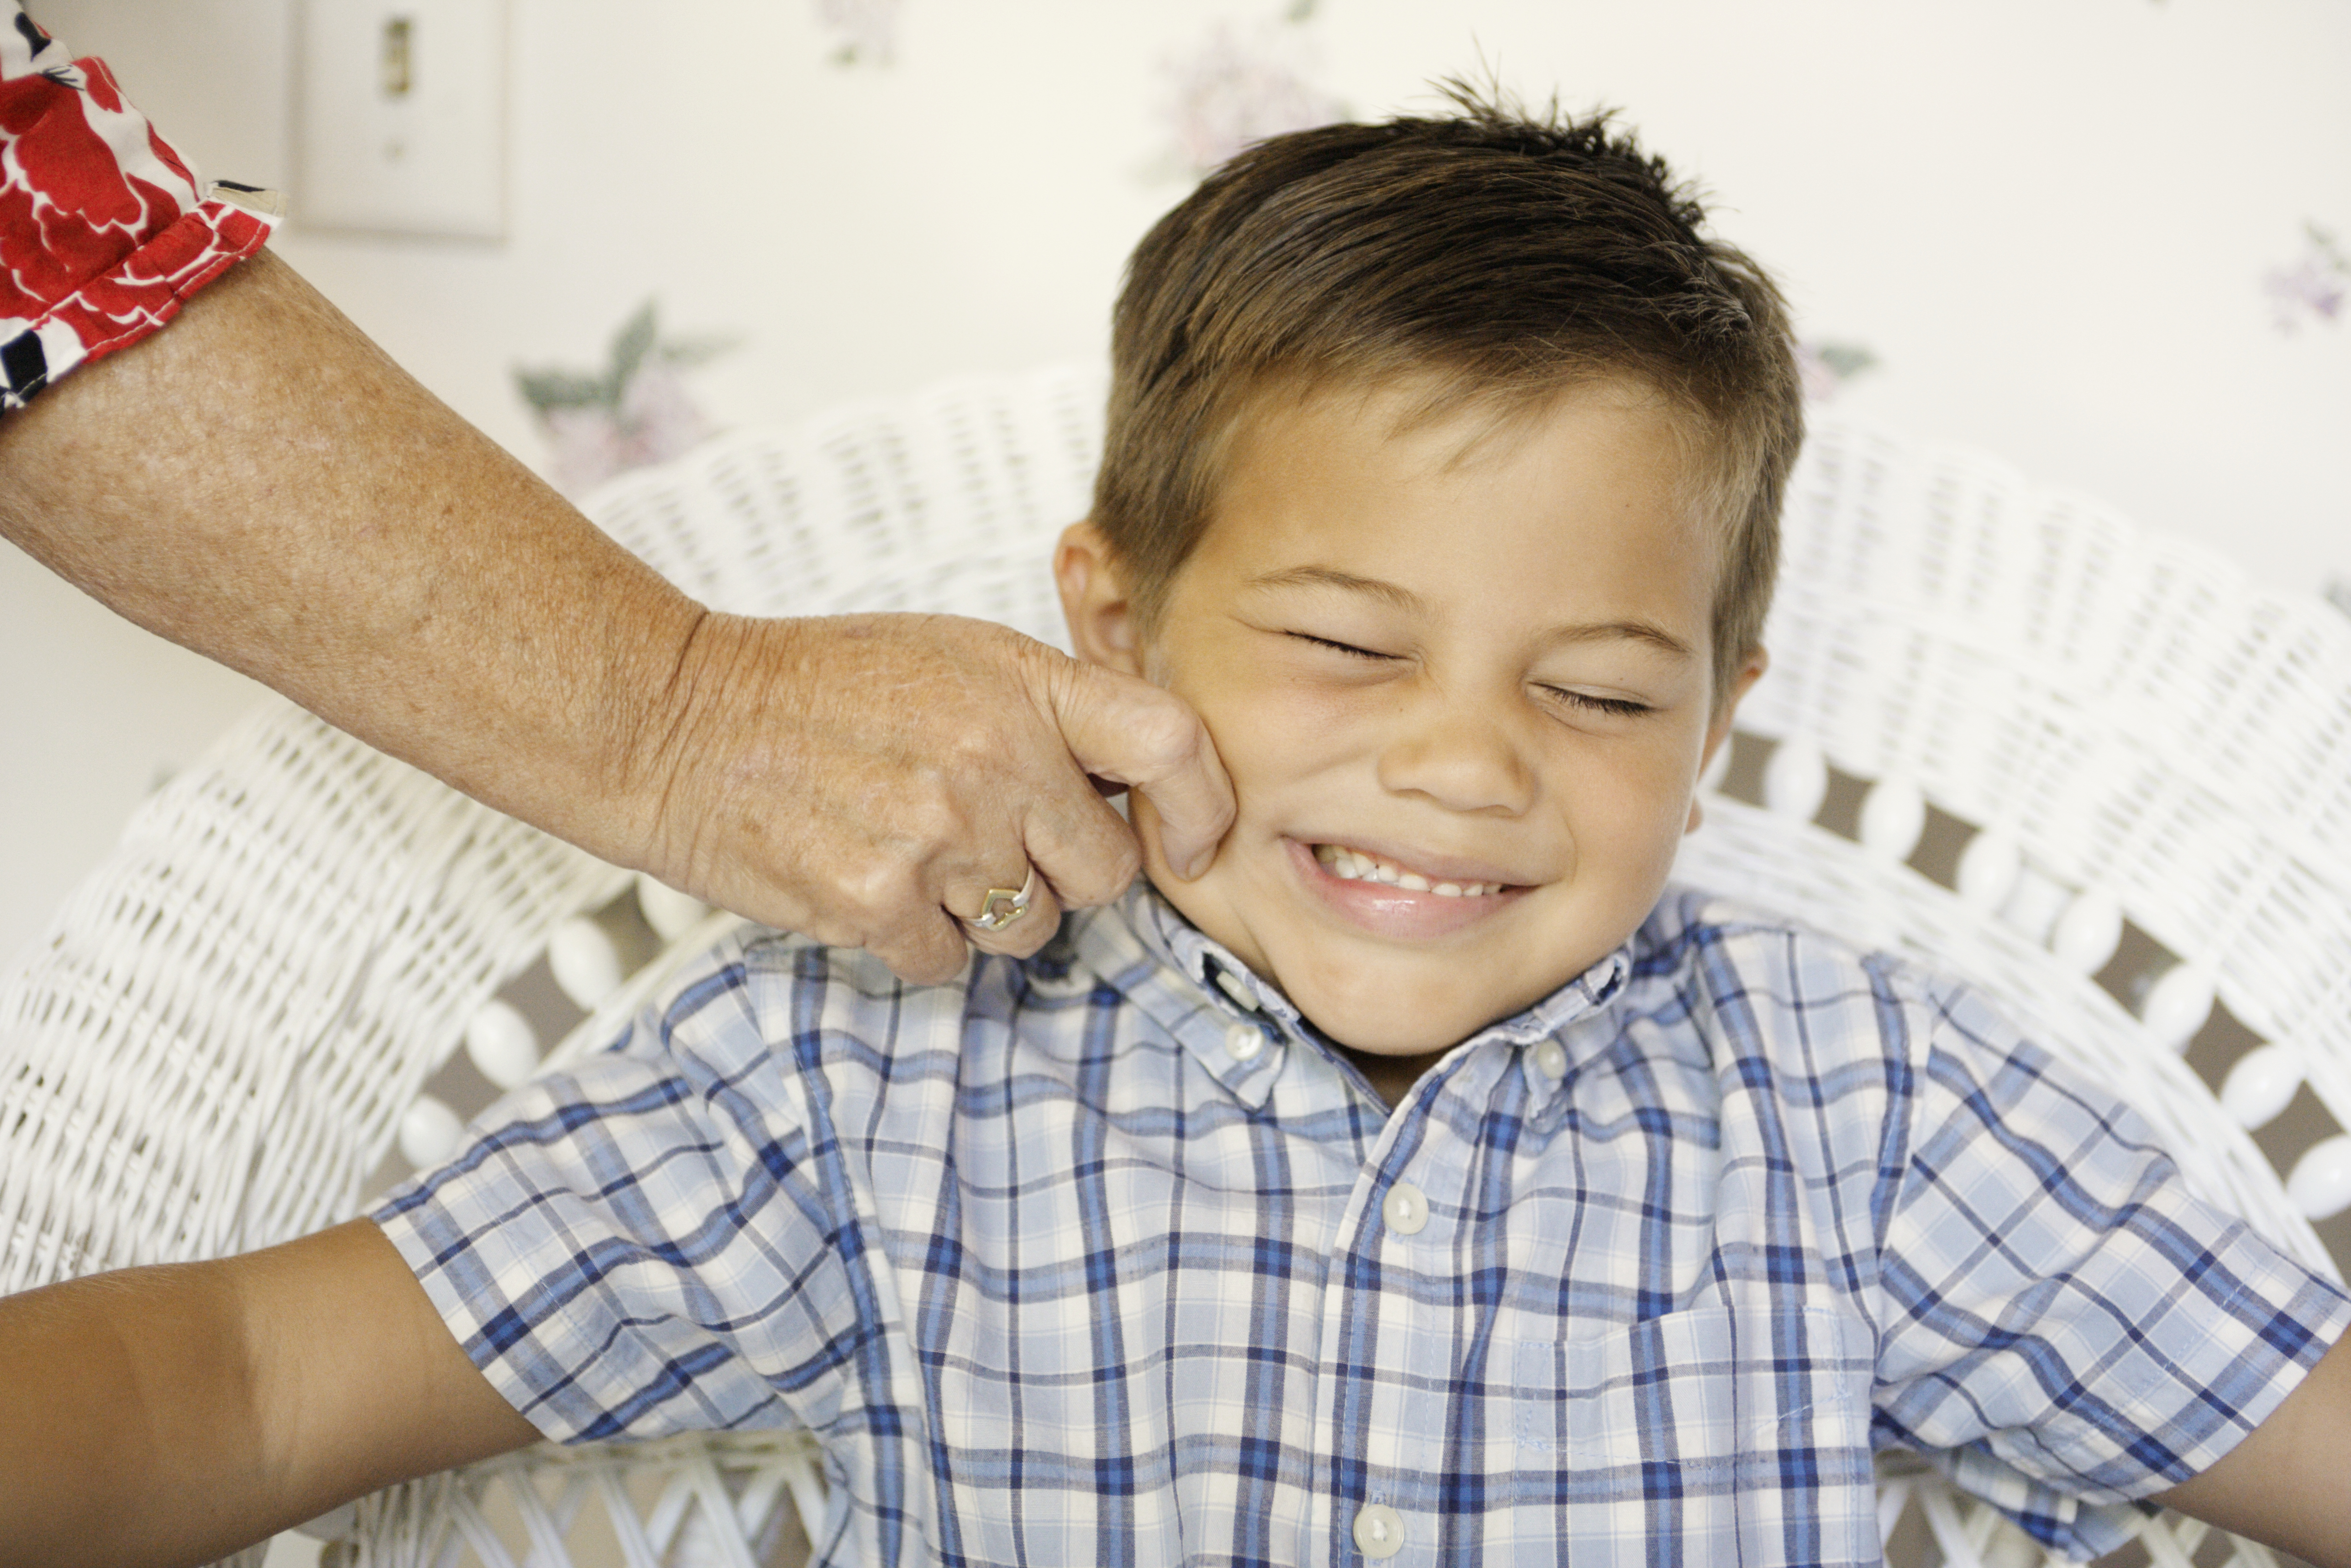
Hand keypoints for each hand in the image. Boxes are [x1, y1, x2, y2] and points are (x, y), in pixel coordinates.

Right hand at [627, 611, 1232, 983]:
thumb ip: (1051, 713)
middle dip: (1061, 871)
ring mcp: (938, 835)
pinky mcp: (878, 902)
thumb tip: (1140, 787)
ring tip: (912, 846)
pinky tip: (867, 877)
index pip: (1169, 744)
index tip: (1193, 838)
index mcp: (1022, 684)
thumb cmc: (818, 686)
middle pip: (1105, 872)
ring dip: (983, 910)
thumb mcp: (954, 656)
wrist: (676, 717)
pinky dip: (914, 939)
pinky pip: (948, 963)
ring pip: (1030, 928)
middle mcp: (994, 757)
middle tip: (987, 835)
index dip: (1203, 805)